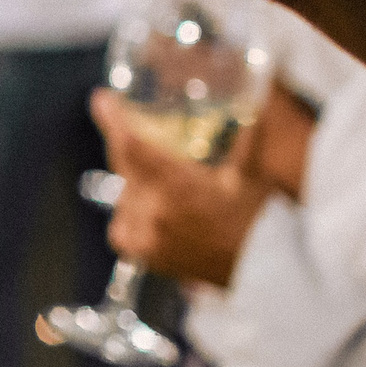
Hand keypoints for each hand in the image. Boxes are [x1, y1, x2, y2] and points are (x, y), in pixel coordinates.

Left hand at [93, 88, 276, 288]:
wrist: (264, 276)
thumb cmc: (261, 222)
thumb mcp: (252, 172)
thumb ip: (249, 130)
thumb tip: (260, 91)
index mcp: (178, 188)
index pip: (132, 147)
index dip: (112, 120)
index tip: (101, 99)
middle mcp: (155, 213)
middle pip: (124, 167)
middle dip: (128, 146)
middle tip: (137, 129)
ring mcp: (147, 238)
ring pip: (124, 195)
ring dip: (135, 181)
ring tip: (166, 182)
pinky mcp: (146, 257)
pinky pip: (123, 225)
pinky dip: (133, 211)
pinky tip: (155, 208)